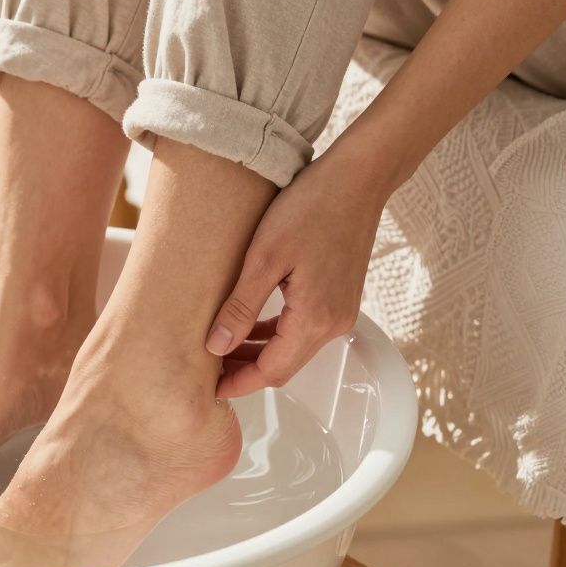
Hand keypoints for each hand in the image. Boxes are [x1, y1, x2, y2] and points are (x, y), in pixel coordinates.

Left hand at [206, 153, 387, 398]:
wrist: (358, 178)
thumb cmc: (312, 207)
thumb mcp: (264, 258)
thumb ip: (240, 308)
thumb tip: (216, 347)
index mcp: (315, 319)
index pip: (271, 371)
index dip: (238, 383)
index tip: (208, 388)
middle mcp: (334, 323)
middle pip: (283, 366)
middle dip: (245, 371)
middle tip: (207, 367)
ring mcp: (341, 311)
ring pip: (293, 349)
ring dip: (259, 352)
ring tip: (221, 345)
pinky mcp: (340, 298)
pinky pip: (304, 329)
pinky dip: (275, 334)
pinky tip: (249, 323)